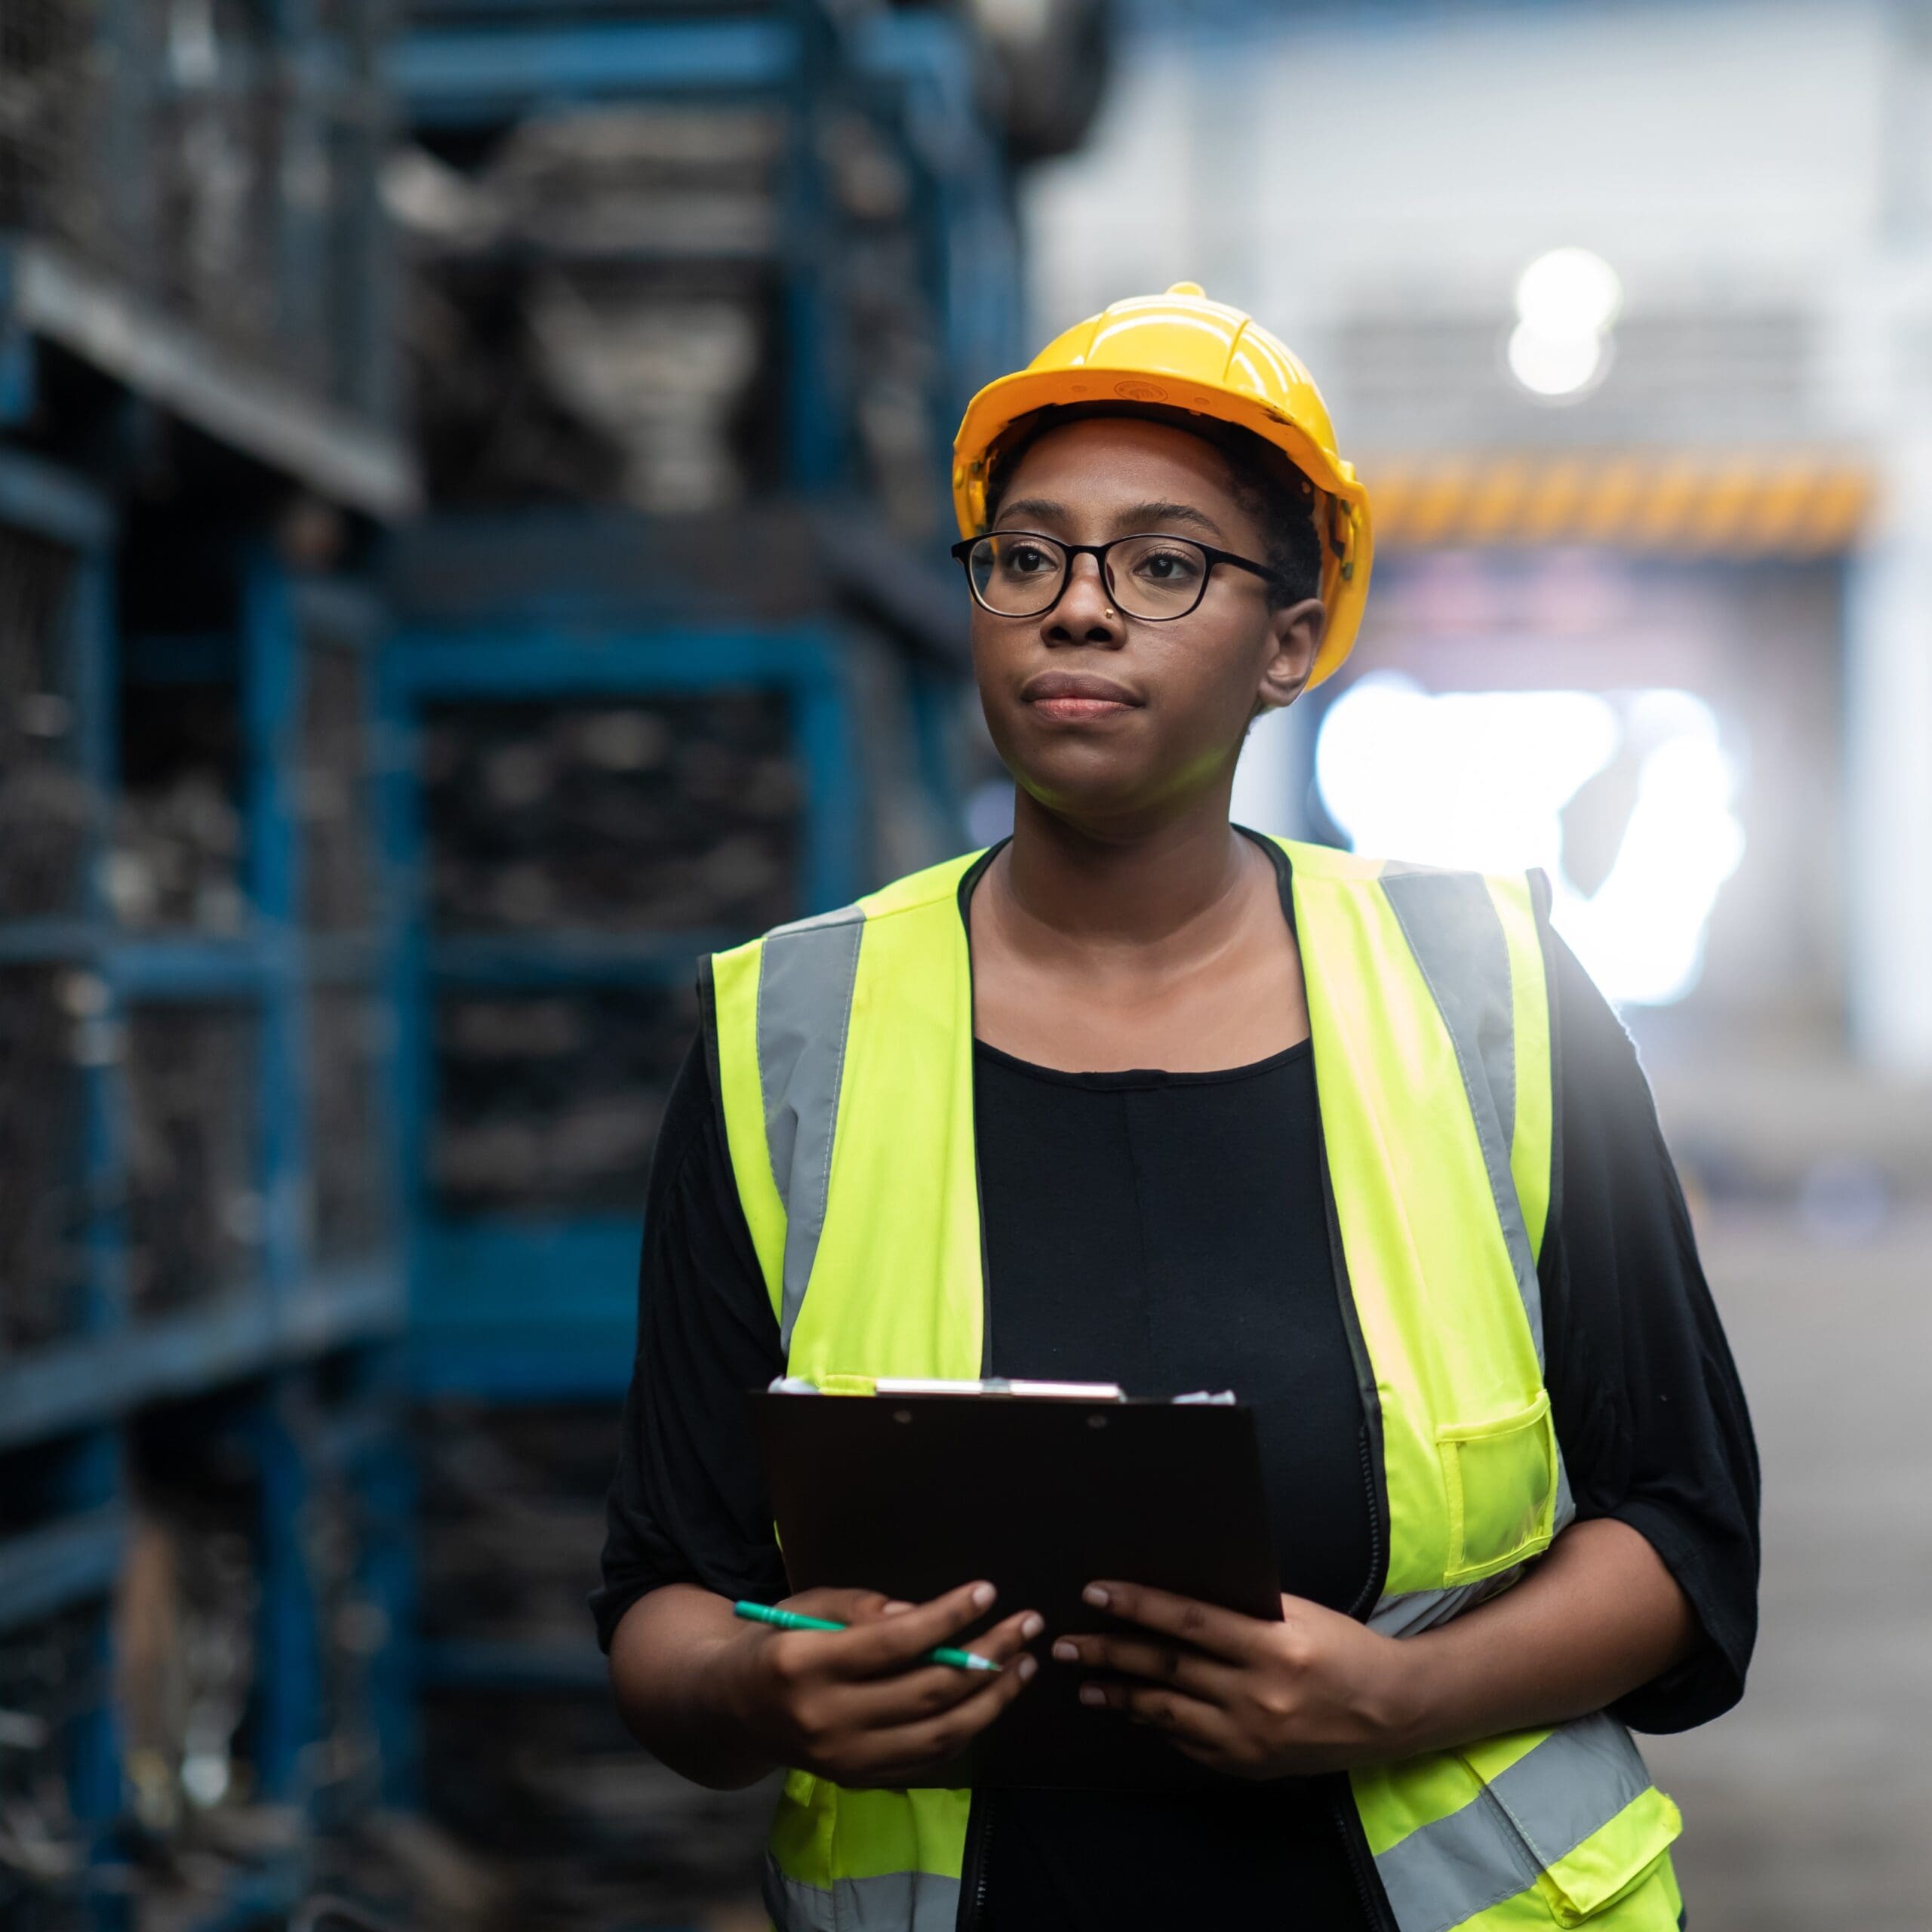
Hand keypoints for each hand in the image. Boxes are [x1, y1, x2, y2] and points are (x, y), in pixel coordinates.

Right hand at [719, 1581, 1040, 1786]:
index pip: (893, 1643)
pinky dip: (967, 1729)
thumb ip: (860, 1608)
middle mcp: (827, 1720)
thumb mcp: (805, 1607)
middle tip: (1027, 1624)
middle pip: (928, 1691)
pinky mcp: (858, 1780)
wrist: (731, 1710)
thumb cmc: (775, 1643)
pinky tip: (991, 1699)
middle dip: (988, 1655)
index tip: (988, 1591)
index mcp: (806, 1666)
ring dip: (992, 1699)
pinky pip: (928, 1759)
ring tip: (1024, 1664)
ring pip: (939, 1733)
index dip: (946, 1617)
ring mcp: (844, 1760)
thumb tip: (920, 1614)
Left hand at [1051, 1581, 1418, 1778]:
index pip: (1189, 1621)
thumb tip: (1173, 1598)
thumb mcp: (1295, 1614)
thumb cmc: (1339, 1646)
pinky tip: (1131, 1709)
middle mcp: (1258, 1694)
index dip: (1138, 1606)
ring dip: (1119, 1695)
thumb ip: (1240, 1609)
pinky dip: (1156, 1723)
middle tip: (1064, 1643)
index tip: (1095, 1593)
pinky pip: (1188, 1741)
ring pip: (1167, 1710)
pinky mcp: (1248, 1765)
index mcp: (1272, 1646)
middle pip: (1167, 1667)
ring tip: (1083, 1684)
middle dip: (1109, 1653)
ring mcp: (1251, 1736)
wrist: (1387, 1710)